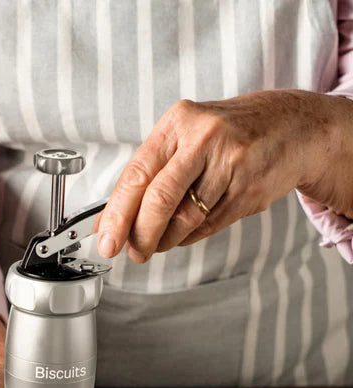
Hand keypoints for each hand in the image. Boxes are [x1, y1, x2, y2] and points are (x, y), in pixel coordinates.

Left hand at [95, 90, 350, 261]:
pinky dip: (189, 236)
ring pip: (185, 218)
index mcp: (178, 123)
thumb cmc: (228, 134)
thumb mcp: (184, 139)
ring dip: (164, 239)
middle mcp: (204, 139)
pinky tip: (185, 231)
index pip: (137, 175)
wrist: (294, 127)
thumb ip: (147, 176)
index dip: (117, 214)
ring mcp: (231, 164)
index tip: (105, 241)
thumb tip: (107, 221)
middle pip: (160, 199)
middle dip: (140, 234)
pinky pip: (207, 225)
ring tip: (157, 243)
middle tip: (133, 252)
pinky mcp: (249, 189)